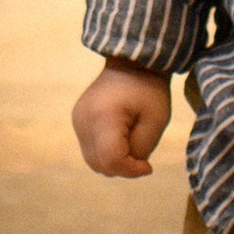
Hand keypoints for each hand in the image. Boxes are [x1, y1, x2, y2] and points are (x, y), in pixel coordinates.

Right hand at [74, 59, 171, 176]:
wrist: (132, 63)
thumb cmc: (148, 89)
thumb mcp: (156, 121)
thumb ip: (141, 150)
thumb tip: (129, 168)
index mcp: (103, 117)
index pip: (111, 160)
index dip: (130, 170)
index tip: (148, 166)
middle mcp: (83, 120)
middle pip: (100, 164)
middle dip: (123, 167)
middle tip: (142, 154)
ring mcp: (77, 120)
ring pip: (94, 161)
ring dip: (114, 160)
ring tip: (132, 141)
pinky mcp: (77, 120)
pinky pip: (91, 149)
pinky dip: (106, 151)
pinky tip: (121, 136)